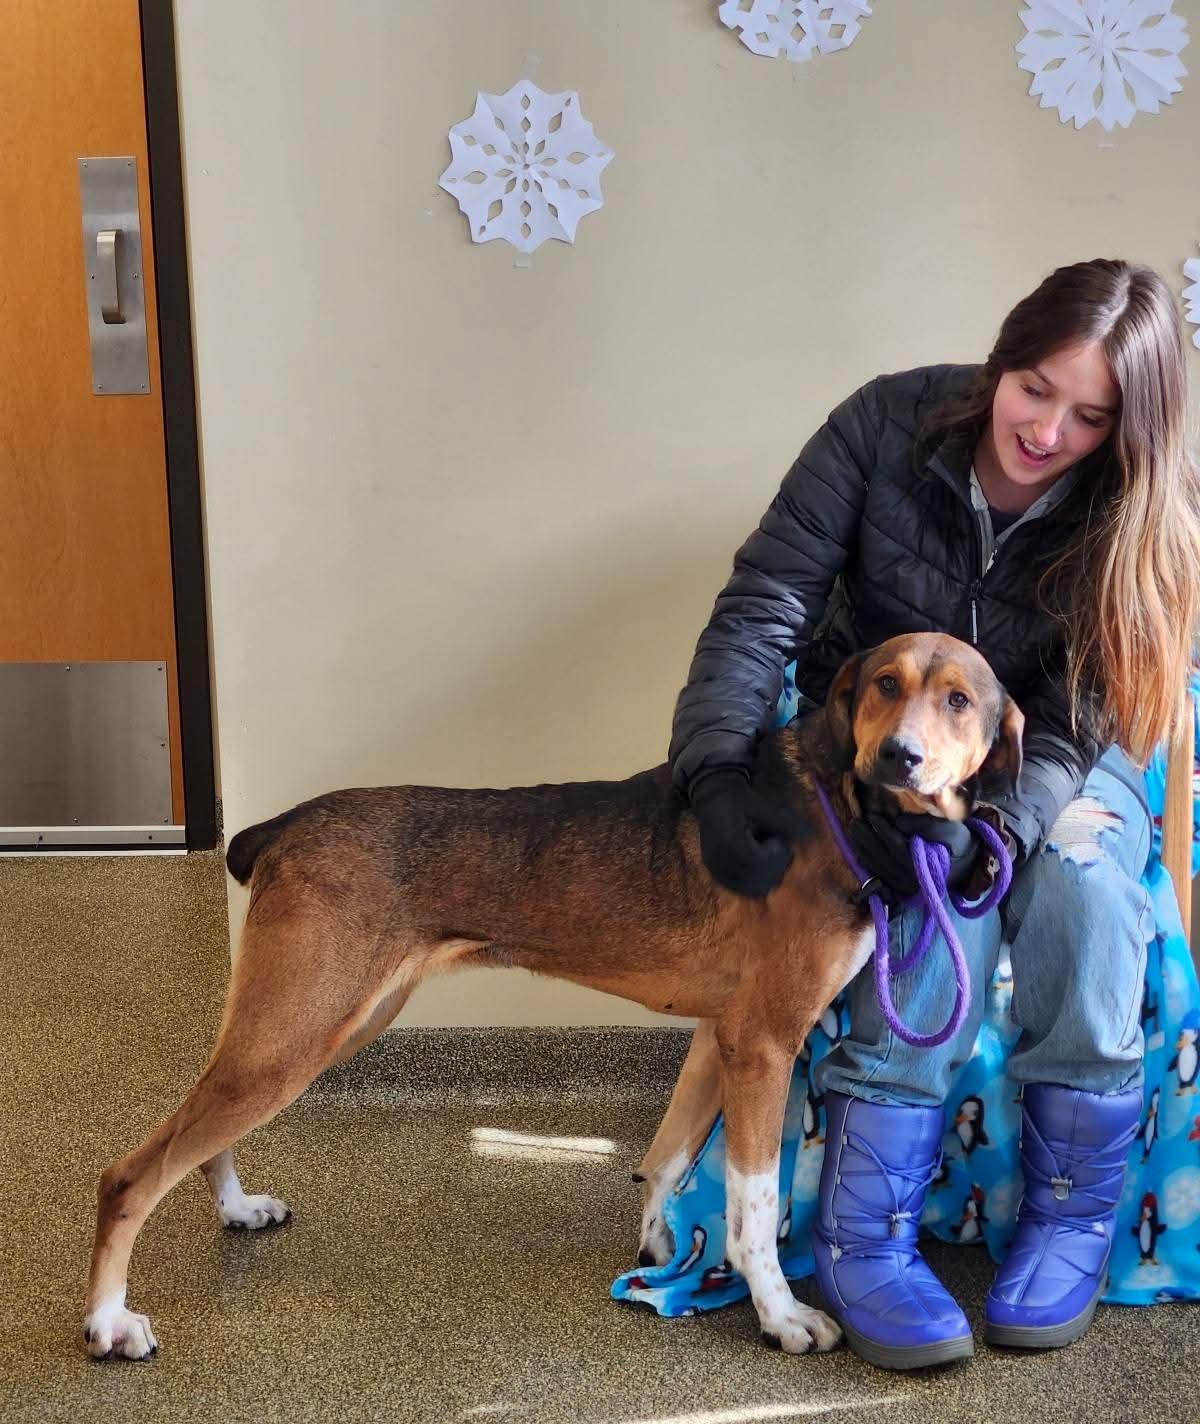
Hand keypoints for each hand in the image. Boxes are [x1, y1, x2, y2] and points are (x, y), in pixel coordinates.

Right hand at [690, 770, 810, 896]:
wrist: (711, 799)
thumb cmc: (739, 799)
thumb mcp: (762, 805)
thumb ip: (785, 822)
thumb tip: (811, 836)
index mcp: (729, 838)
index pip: (757, 861)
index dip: (775, 855)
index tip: (777, 839)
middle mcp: (720, 858)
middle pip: (757, 879)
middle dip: (775, 866)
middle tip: (775, 844)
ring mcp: (716, 868)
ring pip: (752, 888)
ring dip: (767, 876)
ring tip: (763, 853)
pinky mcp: (716, 874)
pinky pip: (742, 889)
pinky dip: (755, 882)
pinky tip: (757, 864)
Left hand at [848, 811, 978, 902]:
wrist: (965, 865)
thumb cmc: (959, 844)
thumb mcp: (952, 831)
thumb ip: (929, 826)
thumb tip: (899, 822)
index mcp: (927, 868)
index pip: (900, 848)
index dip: (884, 832)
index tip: (873, 816)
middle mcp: (913, 882)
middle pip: (884, 858)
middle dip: (867, 839)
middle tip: (855, 822)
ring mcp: (905, 888)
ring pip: (879, 868)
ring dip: (863, 849)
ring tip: (853, 831)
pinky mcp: (901, 890)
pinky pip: (879, 876)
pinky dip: (867, 862)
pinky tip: (858, 848)